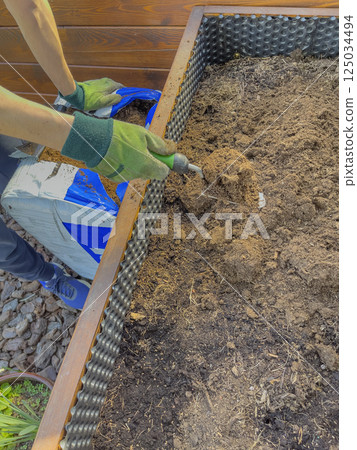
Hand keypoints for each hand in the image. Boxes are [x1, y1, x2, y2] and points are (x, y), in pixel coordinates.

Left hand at [60, 78, 124, 110]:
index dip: (125, 92)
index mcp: (109, 84)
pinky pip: (103, 88)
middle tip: (117, 102)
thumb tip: (121, 97)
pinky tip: (101, 98)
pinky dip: (105, 92)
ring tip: (108, 102)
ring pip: (109, 87)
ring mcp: (99, 81)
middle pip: (115, 87)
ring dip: (110, 94)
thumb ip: (114, 99)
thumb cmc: (90, 100)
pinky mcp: (94, 83)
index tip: (126, 98)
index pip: (121, 87)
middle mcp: (105, 81)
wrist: (76, 94)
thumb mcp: (103, 102)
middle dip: (117, 94)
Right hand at [61, 112, 175, 181]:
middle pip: (151, 172)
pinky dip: (125, 165)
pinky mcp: (113, 177)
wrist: (92, 140)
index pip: (164, 173)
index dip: (165, 163)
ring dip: (137, 163)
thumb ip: (160, 145)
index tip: (163, 155)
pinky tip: (117, 153)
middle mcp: (136, 175)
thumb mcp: (143, 134)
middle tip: (143, 147)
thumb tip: (173, 149)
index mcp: (146, 165)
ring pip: (137, 172)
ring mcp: (124, 178)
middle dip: (151, 162)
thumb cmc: (119, 134)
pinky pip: (125, 172)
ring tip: (126, 147)